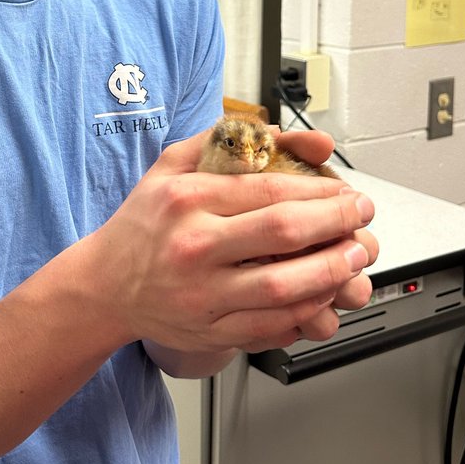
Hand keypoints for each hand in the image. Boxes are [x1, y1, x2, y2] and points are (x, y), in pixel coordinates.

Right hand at [93, 129, 376, 358]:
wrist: (103, 286)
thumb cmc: (143, 223)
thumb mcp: (170, 166)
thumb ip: (224, 140)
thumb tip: (285, 133)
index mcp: (187, 199)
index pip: (269, 190)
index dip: (320, 191)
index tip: (345, 190)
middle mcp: (194, 246)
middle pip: (283, 234)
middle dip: (336, 224)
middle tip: (361, 216)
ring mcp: (202, 294)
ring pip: (284, 288)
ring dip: (331, 271)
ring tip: (353, 256)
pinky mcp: (209, 330)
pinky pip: (271, 325)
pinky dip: (307, 311)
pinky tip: (324, 294)